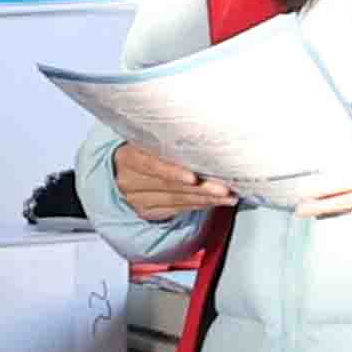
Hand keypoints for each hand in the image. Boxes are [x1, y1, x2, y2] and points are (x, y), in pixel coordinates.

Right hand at [111, 143, 241, 221]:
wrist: (124, 170)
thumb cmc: (144, 150)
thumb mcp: (148, 141)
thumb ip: (167, 142)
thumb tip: (204, 143)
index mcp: (127, 157)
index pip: (150, 165)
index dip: (173, 172)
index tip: (194, 177)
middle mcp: (129, 180)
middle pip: (168, 185)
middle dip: (200, 188)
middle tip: (223, 188)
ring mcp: (137, 198)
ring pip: (176, 199)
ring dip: (205, 198)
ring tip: (227, 196)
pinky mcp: (147, 210)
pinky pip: (177, 209)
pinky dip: (199, 204)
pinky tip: (214, 202)